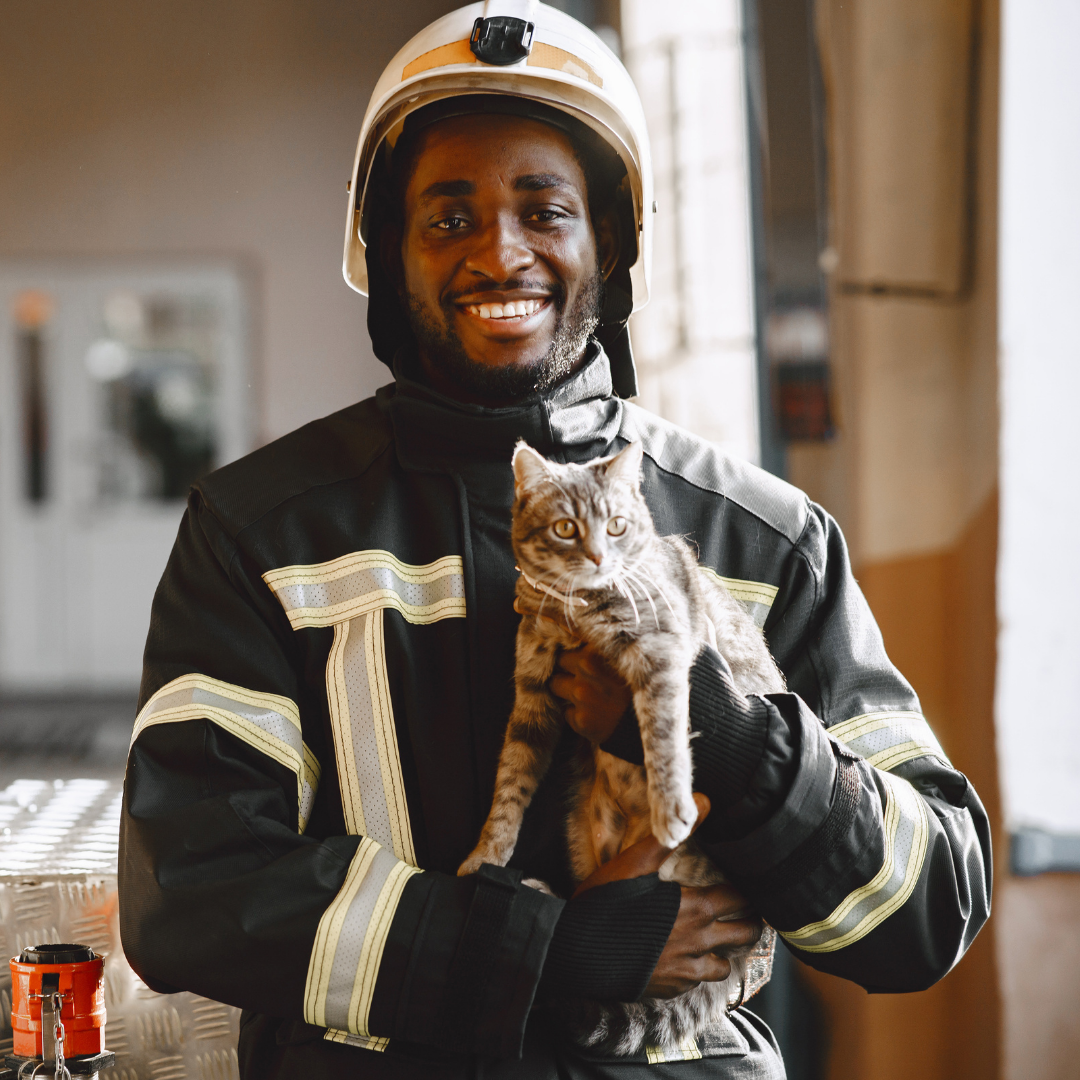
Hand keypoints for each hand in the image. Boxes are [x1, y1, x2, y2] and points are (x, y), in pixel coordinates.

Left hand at [514, 595, 634, 743]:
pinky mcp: (582, 720)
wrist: (649, 724)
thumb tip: (550, 610)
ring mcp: (585, 694)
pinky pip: (564, 711)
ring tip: (591, 694)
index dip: (548, 620)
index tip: (523, 607)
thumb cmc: (636, 683)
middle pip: (559, 659)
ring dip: (566, 690)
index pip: (564, 625)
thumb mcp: (625, 651)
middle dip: (567, 666)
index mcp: (601, 644)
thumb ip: (598, 634)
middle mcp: (591, 665)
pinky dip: (575, 713)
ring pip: (555, 684)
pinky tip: (595, 712)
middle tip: (588, 674)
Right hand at [573, 794, 762, 998]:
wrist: (576, 951)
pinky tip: (685, 958)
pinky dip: (696, 970)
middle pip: (743, 935)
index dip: (748, 893)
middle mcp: (698, 941)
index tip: (751, 888)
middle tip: (748, 915)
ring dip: (724, 952)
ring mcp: (685, 970)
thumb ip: (672, 835)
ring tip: (718, 940)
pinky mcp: (670, 989)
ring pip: (724, 966)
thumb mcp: (636, 863)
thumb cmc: (606, 902)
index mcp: (696, 908)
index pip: (739, 900)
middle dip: (750, 923)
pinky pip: (696, 982)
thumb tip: (704, 801)